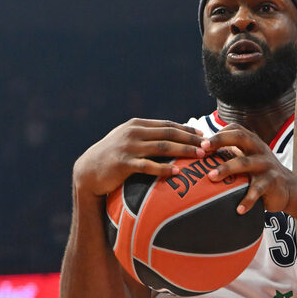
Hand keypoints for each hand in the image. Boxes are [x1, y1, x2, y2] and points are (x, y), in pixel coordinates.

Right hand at [72, 119, 204, 196]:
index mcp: (136, 125)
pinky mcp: (123, 163)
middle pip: (168, 134)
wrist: (88, 171)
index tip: (204, 135)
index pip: (167, 125)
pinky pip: (148, 166)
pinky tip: (176, 172)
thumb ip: (146, 137)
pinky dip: (163, 168)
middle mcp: (133, 133)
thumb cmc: (112, 157)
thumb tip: (172, 137)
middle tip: (208, 145)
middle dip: (190, 139)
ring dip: (183, 151)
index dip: (186, 129)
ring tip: (200, 156)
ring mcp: (128, 147)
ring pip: (162, 148)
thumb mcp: (128, 141)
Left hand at [202, 124, 295, 213]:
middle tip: (203, 149)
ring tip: (211, 177)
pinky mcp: (272, 181)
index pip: (235, 129)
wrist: (288, 188)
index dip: (218, 133)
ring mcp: (266, 165)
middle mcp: (259, 149)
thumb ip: (230, 154)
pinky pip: (258, 190)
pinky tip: (238, 209)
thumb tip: (200, 154)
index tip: (201, 142)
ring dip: (226, 169)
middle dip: (220, 141)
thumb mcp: (247, 159)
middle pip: (240, 137)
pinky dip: (248, 200)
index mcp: (252, 142)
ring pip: (244, 163)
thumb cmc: (259, 173)